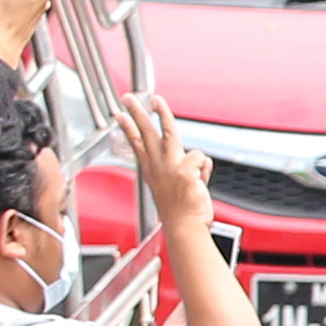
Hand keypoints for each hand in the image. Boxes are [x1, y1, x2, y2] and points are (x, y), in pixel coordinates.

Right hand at [114, 93, 208, 215]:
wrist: (185, 227)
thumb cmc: (182, 210)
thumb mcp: (174, 186)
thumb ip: (180, 169)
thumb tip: (194, 159)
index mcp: (152, 171)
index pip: (138, 145)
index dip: (128, 129)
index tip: (120, 115)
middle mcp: (157, 167)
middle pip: (146, 133)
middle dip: (136, 113)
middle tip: (129, 97)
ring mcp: (169, 167)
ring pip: (168, 132)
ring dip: (163, 113)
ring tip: (156, 100)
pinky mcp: (184, 171)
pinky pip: (200, 158)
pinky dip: (205, 170)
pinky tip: (201, 183)